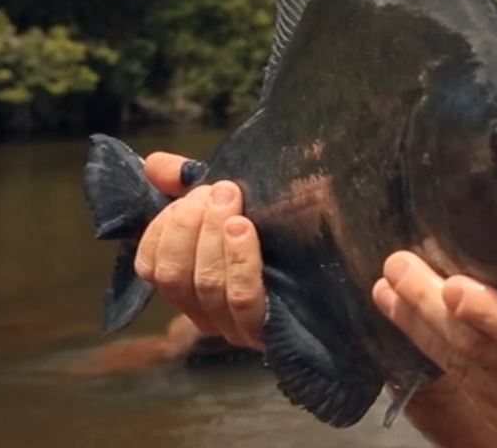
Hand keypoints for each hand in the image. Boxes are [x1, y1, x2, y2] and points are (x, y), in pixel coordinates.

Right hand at [134, 152, 266, 349]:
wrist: (345, 263)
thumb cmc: (281, 232)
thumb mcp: (231, 205)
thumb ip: (189, 187)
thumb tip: (154, 164)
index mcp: (191, 285)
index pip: (151, 267)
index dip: (161, 229)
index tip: (188, 196)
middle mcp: (206, 313)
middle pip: (174, 276)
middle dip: (188, 225)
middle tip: (217, 190)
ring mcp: (236, 327)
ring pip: (206, 284)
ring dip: (213, 235)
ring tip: (230, 199)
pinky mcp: (267, 331)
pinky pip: (242, 298)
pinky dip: (238, 259)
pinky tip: (243, 228)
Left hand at [373, 251, 496, 446]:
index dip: (492, 313)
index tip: (453, 286)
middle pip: (483, 351)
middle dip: (430, 306)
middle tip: (398, 266)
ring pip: (465, 372)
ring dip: (420, 329)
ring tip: (390, 291)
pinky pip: (468, 390)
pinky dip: (436, 355)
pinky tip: (412, 327)